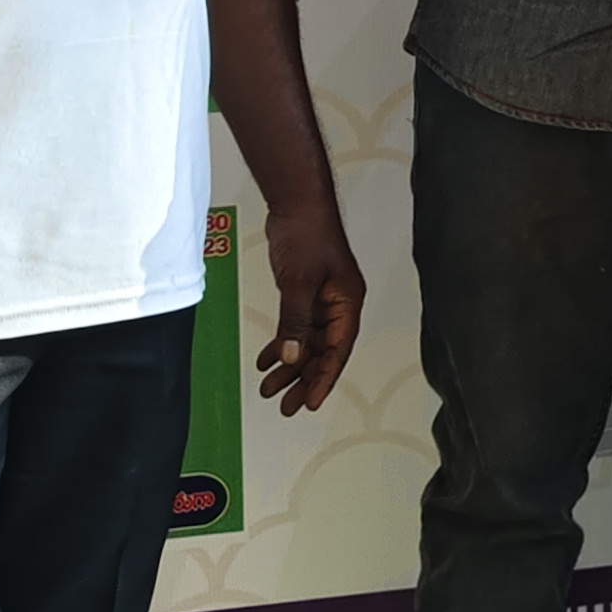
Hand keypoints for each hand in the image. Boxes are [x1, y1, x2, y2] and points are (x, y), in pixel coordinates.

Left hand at [254, 198, 364, 415]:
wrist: (297, 205)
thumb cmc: (307, 237)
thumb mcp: (299, 282)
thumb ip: (295, 321)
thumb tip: (293, 358)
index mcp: (346, 303)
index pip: (338, 350)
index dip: (324, 379)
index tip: (309, 403)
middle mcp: (338, 306)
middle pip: (323, 352)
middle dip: (304, 379)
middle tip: (285, 406)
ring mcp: (321, 300)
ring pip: (307, 343)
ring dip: (290, 365)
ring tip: (268, 389)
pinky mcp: (305, 294)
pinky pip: (295, 328)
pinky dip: (281, 344)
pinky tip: (265, 360)